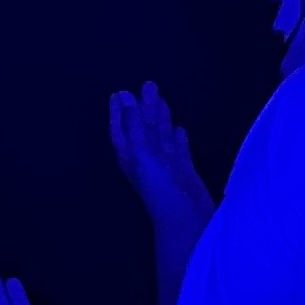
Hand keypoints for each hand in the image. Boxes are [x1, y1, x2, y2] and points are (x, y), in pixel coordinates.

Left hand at [106, 82, 203, 213]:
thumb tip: (125, 96)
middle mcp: (146, 158)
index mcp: (130, 154)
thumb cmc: (159, 185)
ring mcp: (165, 165)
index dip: (119, 112)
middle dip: (143, 108)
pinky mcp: (183, 171)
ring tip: (162, 100)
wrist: (186, 219)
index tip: (118, 94)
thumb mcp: (142, 152)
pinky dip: (178, 139)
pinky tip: (180, 129)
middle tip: (148, 85)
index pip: (122, 129)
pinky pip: (179, 150)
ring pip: (161, 136)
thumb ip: (134, 125)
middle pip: (143, 128)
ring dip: (161, 118)